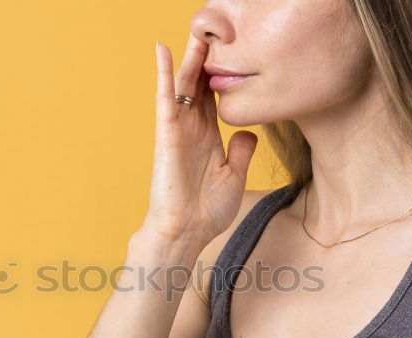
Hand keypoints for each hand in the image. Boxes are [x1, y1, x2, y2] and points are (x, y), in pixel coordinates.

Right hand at [141, 34, 258, 247]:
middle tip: (215, 30)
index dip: (222, 72)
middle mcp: (192, 128)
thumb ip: (241, 151)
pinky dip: (161, 73)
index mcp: (209, 136)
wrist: (186, 233)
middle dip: (207, 57)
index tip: (234, 49)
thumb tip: (250, 131)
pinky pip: (163, 98)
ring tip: (196, 31)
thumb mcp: (234, 176)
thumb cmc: (205, 211)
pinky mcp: (166, 134)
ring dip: (189, 57)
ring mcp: (177, 129)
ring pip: (183, 84)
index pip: (214, 96)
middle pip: (199, 83)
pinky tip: (162, 49)